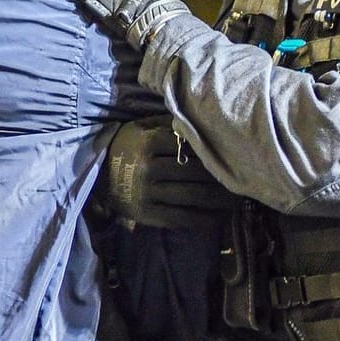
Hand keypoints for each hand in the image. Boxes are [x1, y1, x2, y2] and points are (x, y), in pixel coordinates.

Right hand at [101, 118, 235, 229]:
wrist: (95, 174)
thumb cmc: (126, 147)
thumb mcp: (141, 128)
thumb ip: (168, 124)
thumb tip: (201, 120)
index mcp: (149, 143)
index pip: (190, 147)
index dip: (213, 153)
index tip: (235, 156)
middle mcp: (148, 168)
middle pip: (196, 173)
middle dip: (222, 178)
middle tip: (245, 180)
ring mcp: (147, 193)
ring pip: (192, 197)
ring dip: (219, 202)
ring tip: (238, 201)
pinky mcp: (146, 214)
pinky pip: (181, 219)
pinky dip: (203, 220)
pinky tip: (219, 219)